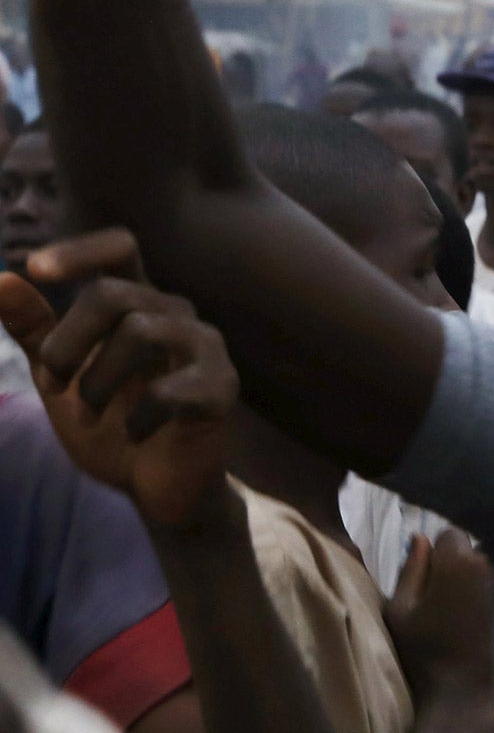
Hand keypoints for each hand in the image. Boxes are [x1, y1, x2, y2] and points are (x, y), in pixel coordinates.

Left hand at [0, 228, 237, 529]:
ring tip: (90, 415)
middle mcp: (177, 313)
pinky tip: (135, 435)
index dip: (80, 250)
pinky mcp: (221, 388)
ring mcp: (205, 347)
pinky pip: (169, 390)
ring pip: (141, 332)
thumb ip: (34, 329)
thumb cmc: (110, 421)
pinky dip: (136, 419)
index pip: (120, 248)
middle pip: (113, 294)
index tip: (37, 269)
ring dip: (96, 383)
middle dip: (66, 344)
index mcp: (139, 303)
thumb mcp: (59, 376)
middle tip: (51, 386)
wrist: (154, 484)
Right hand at [385, 530, 493, 695]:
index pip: (447, 533)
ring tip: (443, 607)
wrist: (459, 685)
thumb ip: (410, 569)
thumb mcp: (400, 609)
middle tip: (429, 594)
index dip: (432, 552)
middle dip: (447, 561)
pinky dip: (469, 589)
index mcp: (457, 562)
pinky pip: (482, 581)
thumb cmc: (422, 648)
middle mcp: (483, 564)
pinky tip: (458, 614)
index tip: (421, 576)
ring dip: (459, 576)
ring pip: (473, 564)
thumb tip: (418, 538)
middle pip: (463, 547)